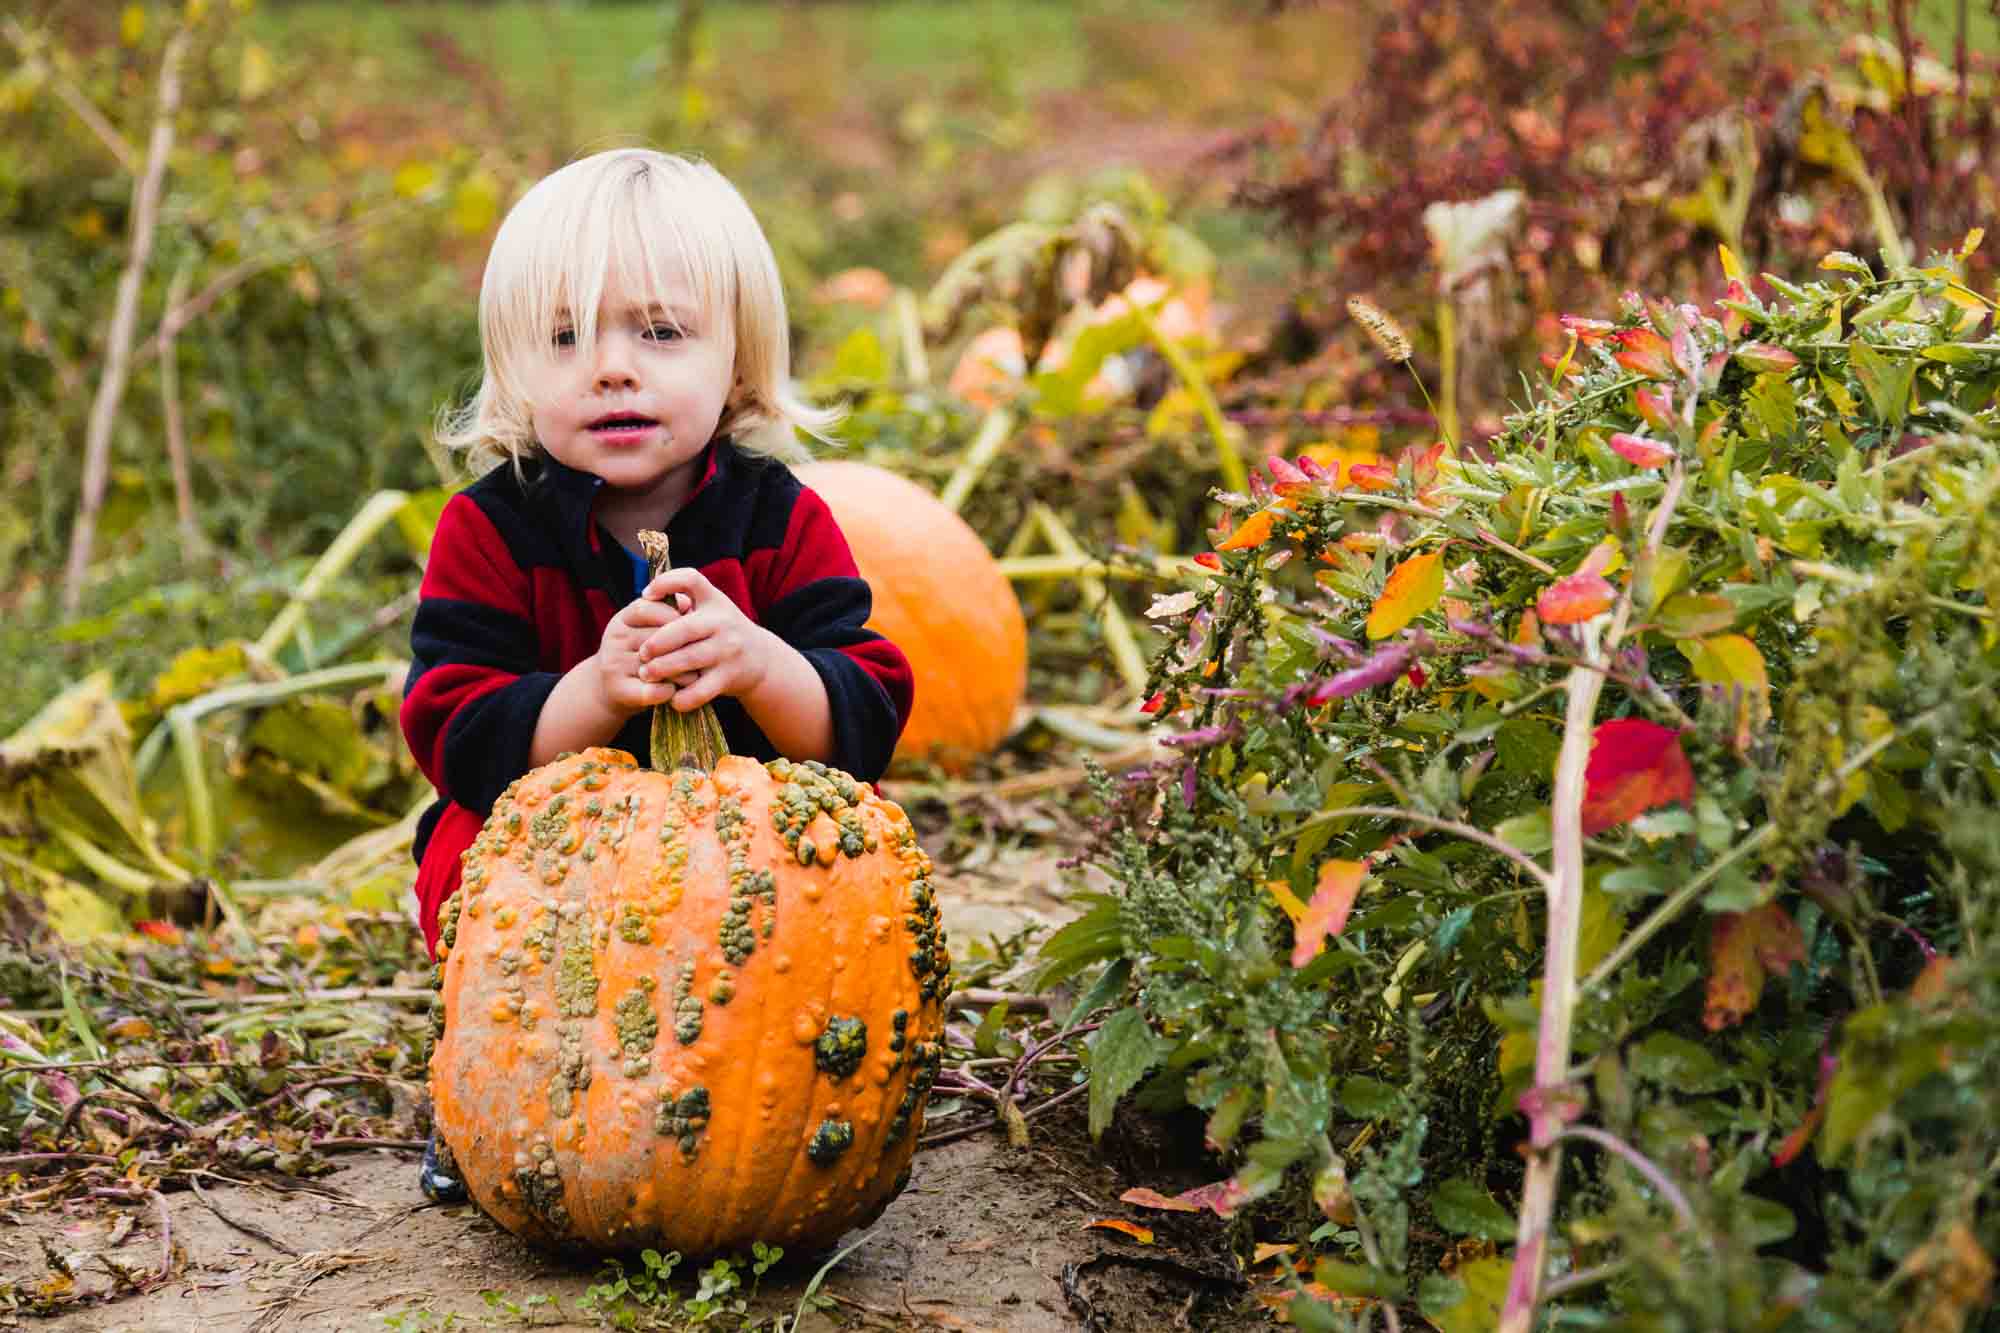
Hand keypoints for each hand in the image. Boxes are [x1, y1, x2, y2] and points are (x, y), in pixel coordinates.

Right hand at [592, 584, 694, 715]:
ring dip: (681, 673)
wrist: (611, 689)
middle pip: (656, 638)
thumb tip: (689, 603)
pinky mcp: (617, 690)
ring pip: (657, 665)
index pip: (647, 609)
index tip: (691, 628)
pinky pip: (651, 690)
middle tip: (702, 655)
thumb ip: (669, 613)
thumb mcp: (650, 629)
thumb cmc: (644, 654)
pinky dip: (668, 692)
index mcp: (624, 619)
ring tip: (695, 676)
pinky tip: (676, 692)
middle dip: (683, 647)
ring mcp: (614, 664)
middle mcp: (615, 638)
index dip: (673, 618)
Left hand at [636, 567, 775, 711]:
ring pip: (688, 660)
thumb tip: (646, 599)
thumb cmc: (723, 631)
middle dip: (657, 642)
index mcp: (714, 601)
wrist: (761, 659)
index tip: (645, 596)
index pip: (691, 579)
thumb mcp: (712, 608)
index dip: (664, 583)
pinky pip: (701, 690)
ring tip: (646, 674)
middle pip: (683, 629)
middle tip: (641, 653)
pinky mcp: (730, 677)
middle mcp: (723, 623)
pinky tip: (671, 698)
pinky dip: (683, 697)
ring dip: (662, 669)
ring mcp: (728, 650)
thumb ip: (684, 600)